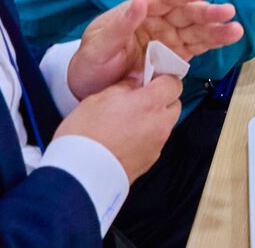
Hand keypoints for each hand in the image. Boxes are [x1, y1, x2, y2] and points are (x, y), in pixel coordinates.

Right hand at [55, 75, 181, 180]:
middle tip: (139, 100)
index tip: (150, 80)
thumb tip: (135, 83)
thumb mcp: (99, 98)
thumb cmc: (86, 135)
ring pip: (165, 124)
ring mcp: (157, 145)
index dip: (162, 79)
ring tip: (128, 121)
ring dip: (154, 119)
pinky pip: (155, 142)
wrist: (81, 175)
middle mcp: (159, 124)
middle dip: (161, 100)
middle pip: (174, 104)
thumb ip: (124, 86)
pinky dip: (146, 137)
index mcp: (150, 103)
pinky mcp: (150, 161)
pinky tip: (125, 139)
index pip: (173, 83)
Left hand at [68, 0, 243, 100]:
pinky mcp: (174, 57)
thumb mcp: (99, 44)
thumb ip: (121, 24)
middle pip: (186, 14)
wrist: (90, 89)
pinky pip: (196, 48)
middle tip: (228, 12)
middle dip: (207, 13)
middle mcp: (157, 22)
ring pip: (196, 31)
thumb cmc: (90, 62)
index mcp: (138, 12)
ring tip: (236, 29)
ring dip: (216, 29)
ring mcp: (167, 40)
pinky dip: (213, 44)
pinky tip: (229, 39)